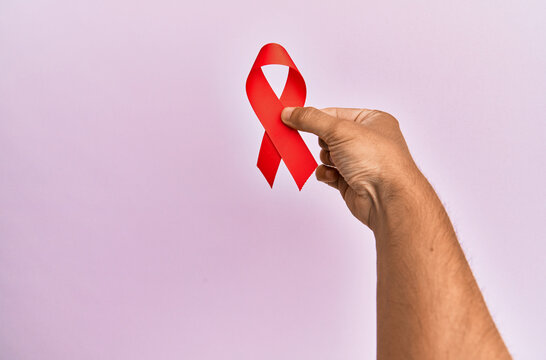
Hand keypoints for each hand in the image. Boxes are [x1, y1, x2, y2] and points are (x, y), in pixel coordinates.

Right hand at [281, 107, 423, 229]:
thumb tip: (290, 113)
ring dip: (326, 159)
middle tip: (325, 144)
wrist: (387, 199)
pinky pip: (328, 173)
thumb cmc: (377, 160)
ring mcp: (360, 162)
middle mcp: (368, 140)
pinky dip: (327, 174)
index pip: (335, 113)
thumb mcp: (339, 130)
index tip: (292, 117)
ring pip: (327, 155)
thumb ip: (311, 119)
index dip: (314, 116)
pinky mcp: (351, 182)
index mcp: (372, 120)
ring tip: (337, 163)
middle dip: (323, 142)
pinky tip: (334, 177)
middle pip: (328, 134)